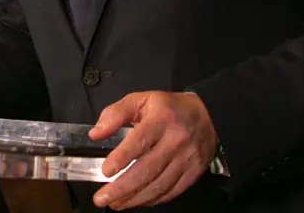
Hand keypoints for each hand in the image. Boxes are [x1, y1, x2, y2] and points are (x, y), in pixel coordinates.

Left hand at [89, 91, 217, 209]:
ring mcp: (186, 159)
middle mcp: (175, 141)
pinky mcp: (193, 173)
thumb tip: (95, 133)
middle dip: (122, 187)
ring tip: (115, 204)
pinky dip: (152, 200)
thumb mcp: (141, 100)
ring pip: (158, 185)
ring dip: (134, 198)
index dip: (122, 157)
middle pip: (147, 169)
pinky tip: (136, 201)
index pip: (140, 141)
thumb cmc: (169, 109)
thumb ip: (115, 113)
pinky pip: (170, 191)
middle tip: (102, 198)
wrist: (207, 116)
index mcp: (161, 120)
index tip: (106, 171)